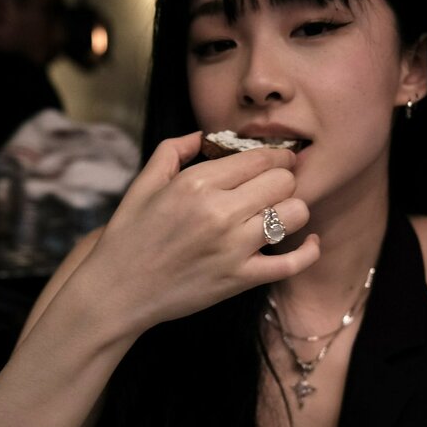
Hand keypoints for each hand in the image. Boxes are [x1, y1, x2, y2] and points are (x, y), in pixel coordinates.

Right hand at [82, 131, 319, 333]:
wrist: (117, 291)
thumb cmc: (129, 236)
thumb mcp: (144, 183)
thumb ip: (174, 150)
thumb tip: (203, 135)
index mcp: (197, 183)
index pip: (260, 159)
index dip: (276, 157)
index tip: (278, 161)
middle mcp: (220, 213)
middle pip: (283, 182)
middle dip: (284, 180)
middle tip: (276, 187)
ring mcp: (234, 248)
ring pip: (294, 215)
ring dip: (292, 210)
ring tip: (279, 213)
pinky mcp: (241, 279)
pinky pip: (293, 263)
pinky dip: (309, 251)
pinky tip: (309, 241)